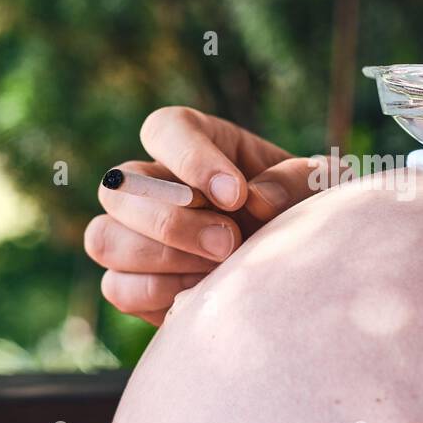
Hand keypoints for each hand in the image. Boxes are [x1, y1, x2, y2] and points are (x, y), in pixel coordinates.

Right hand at [85, 108, 318, 324]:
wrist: (298, 266)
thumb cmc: (305, 210)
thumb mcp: (318, 186)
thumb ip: (294, 182)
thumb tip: (257, 199)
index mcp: (195, 142)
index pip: (165, 129)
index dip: (190, 159)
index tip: (235, 194)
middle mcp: (154, 183)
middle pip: (118, 187)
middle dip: (173, 221)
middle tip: (229, 243)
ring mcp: (136, 233)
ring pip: (104, 237)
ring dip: (159, 257)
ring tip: (217, 269)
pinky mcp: (135, 282)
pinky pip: (117, 287)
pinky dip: (157, 293)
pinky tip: (202, 292)